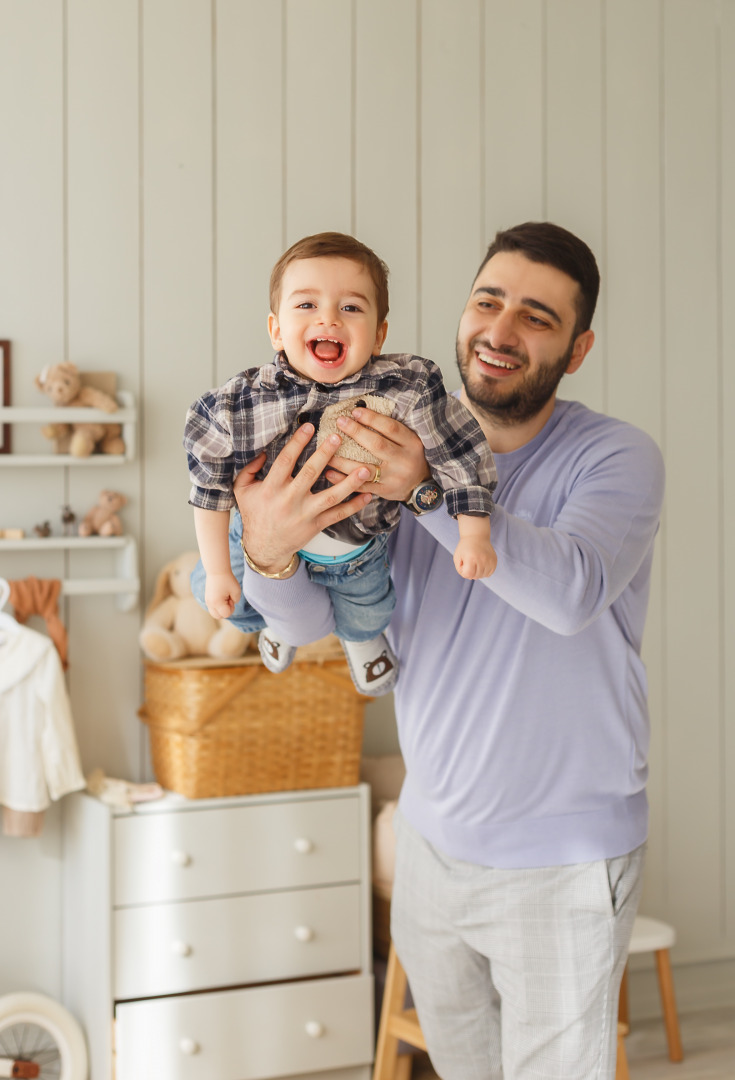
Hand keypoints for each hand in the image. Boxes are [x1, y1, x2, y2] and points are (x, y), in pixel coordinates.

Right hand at [204, 571, 241, 618]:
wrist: (217, 570)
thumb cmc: (228, 579)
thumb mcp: (237, 591)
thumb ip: (235, 601)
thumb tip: (230, 604)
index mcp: (217, 603)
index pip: (226, 614)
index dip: (232, 608)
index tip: (231, 598)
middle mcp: (210, 604)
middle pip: (219, 616)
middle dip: (226, 611)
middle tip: (228, 599)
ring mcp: (207, 601)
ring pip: (215, 613)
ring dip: (221, 608)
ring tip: (225, 597)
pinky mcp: (207, 598)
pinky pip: (213, 607)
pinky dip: (218, 605)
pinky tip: (221, 595)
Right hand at [233, 424, 373, 573]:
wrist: (264, 547)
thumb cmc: (254, 514)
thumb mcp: (243, 491)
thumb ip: (249, 469)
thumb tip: (263, 452)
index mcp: (271, 488)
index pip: (286, 460)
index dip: (297, 442)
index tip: (309, 426)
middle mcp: (290, 500)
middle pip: (310, 473)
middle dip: (325, 454)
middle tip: (338, 437)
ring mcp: (305, 514)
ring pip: (330, 496)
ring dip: (349, 483)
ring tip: (365, 469)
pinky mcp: (316, 525)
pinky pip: (338, 515)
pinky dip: (354, 506)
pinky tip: (368, 495)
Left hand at [323, 406, 429, 501]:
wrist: (419, 485)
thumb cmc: (408, 456)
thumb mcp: (407, 440)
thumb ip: (389, 429)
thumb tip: (360, 412)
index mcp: (411, 443)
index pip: (391, 427)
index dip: (372, 418)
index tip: (354, 411)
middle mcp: (404, 461)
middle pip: (377, 445)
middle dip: (356, 432)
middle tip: (339, 422)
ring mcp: (393, 478)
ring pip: (365, 468)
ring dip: (343, 460)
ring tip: (326, 451)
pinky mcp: (384, 491)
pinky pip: (361, 486)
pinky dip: (343, 480)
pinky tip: (329, 473)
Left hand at [453, 537, 497, 579]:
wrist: (477, 536)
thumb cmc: (465, 547)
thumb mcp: (457, 557)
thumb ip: (460, 570)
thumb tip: (471, 577)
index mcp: (471, 558)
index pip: (468, 574)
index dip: (463, 571)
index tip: (463, 564)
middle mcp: (482, 559)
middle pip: (475, 576)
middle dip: (470, 572)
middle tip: (468, 562)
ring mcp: (490, 560)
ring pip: (483, 575)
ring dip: (477, 573)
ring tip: (475, 563)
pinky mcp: (494, 561)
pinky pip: (489, 573)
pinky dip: (484, 572)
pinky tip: (480, 565)